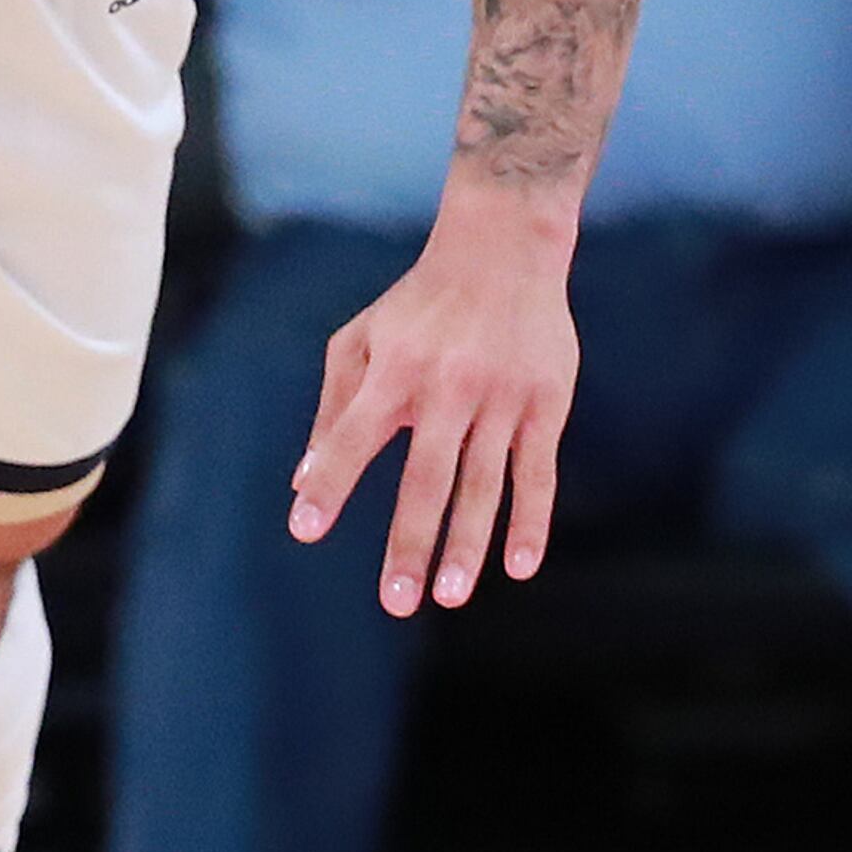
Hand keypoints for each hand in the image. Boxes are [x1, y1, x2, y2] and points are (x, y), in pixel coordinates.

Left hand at [287, 195, 580, 616]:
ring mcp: (502, 397)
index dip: (330, 482)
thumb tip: (304, 479)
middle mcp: (447, 387)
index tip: (305, 529)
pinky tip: (518, 565)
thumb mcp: (360, 338)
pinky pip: (537, 473)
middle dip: (410, 542)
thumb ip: (334, 407)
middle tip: (396, 602)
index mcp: (393, 369)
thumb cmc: (418, 304)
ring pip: (484, 485)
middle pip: (426, 477)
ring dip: (467, 545)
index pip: (352, 436)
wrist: (504, 249)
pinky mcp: (547, 403)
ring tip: (449, 596)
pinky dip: (529, 521)